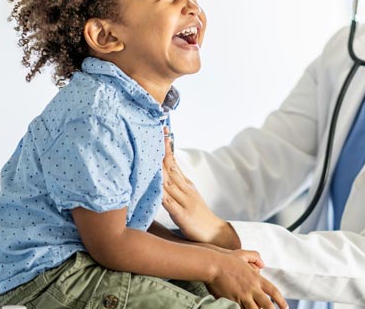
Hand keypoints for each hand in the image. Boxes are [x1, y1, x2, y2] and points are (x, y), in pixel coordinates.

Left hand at [162, 128, 239, 248]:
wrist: (216, 233)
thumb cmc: (198, 216)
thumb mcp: (188, 195)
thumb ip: (176, 184)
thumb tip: (163, 170)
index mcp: (186, 184)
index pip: (173, 161)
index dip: (166, 147)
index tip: (160, 131)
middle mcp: (185, 189)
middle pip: (170, 167)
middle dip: (161, 150)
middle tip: (153, 134)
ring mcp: (185, 201)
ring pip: (168, 181)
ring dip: (158, 167)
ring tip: (148, 154)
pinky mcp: (183, 215)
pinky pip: (169, 203)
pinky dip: (161, 193)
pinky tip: (154, 186)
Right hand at [207, 250, 286, 308]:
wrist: (214, 265)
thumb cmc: (227, 260)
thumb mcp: (243, 254)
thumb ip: (255, 257)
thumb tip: (263, 264)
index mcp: (257, 278)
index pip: (273, 290)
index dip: (280, 300)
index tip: (285, 307)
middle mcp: (253, 287)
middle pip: (267, 303)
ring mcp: (244, 294)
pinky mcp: (236, 298)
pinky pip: (244, 308)